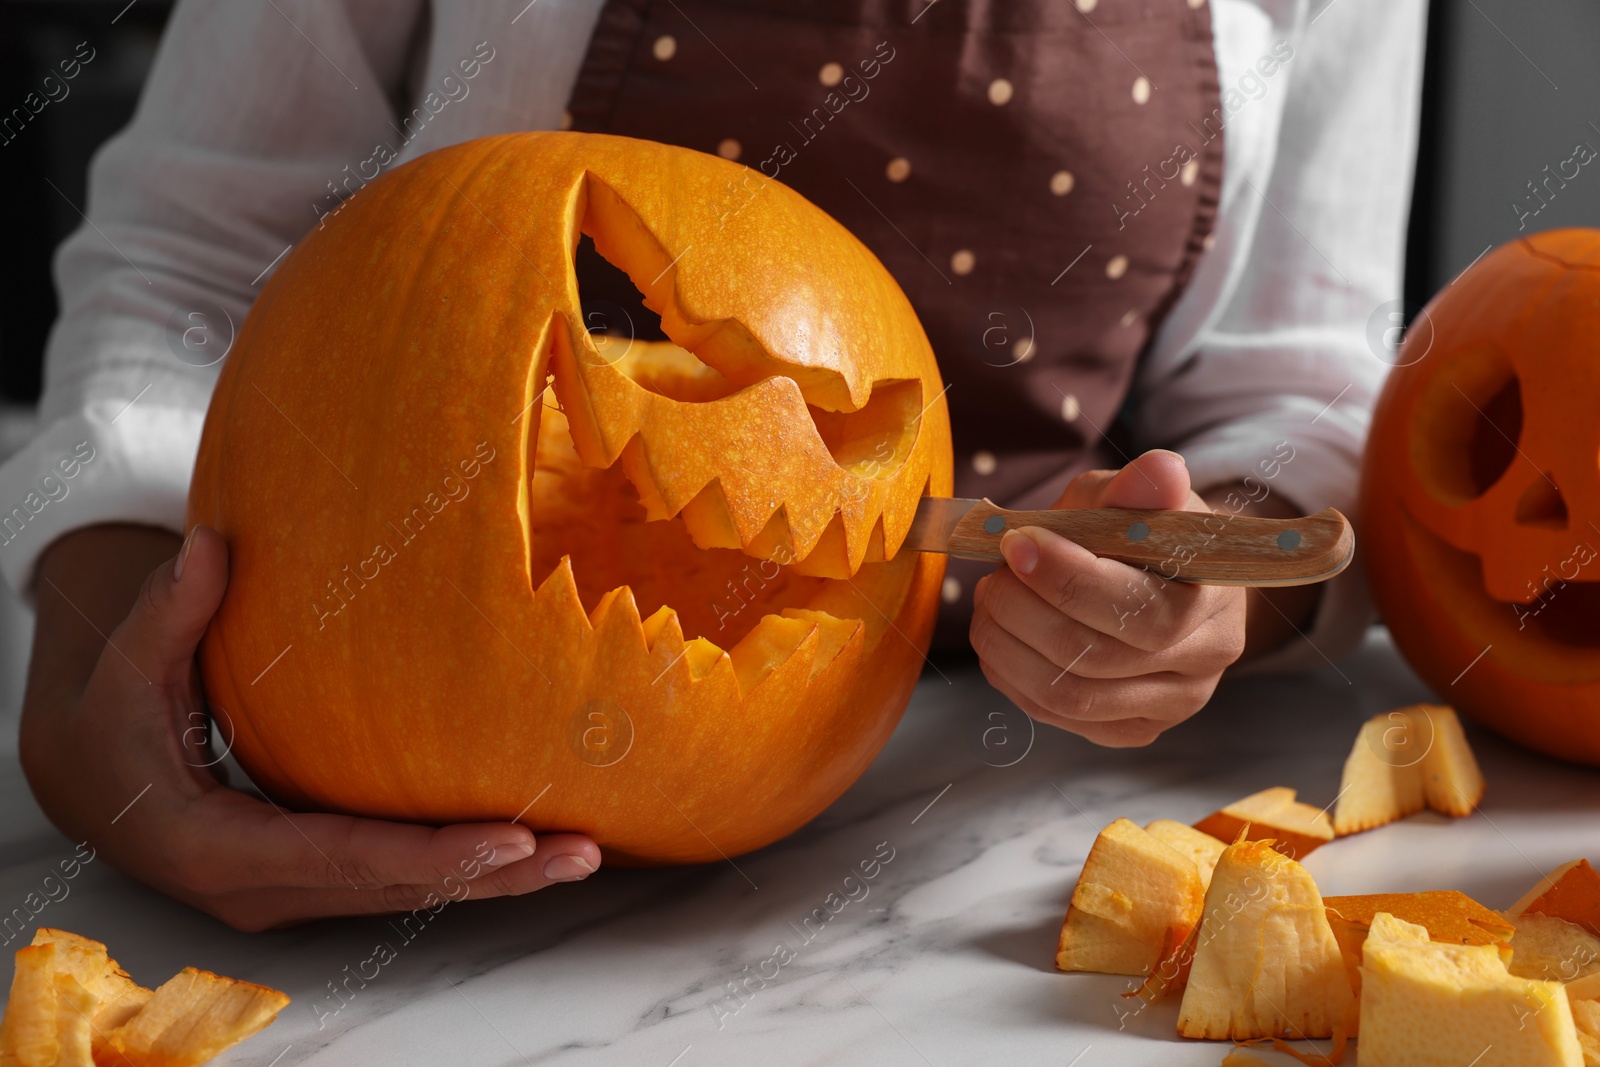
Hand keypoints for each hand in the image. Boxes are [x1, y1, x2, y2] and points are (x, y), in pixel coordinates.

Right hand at [20, 524, 600, 930]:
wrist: (94, 779)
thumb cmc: (113, 719)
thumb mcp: (125, 667)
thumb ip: (169, 613)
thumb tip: (207, 546)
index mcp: (213, 848)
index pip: (342, 858)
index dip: (431, 854)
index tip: (511, 840)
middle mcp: (263, 889)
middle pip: (396, 890)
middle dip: (493, 876)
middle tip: (579, 851)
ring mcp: (295, 892)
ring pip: (409, 895)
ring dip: (497, 879)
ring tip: (582, 852)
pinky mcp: (320, 879)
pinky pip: (403, 879)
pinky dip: (469, 868)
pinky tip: (534, 846)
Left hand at [969, 450, 1246, 746]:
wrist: (1168, 582)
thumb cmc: (1144, 533)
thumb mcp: (1138, 496)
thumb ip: (1140, 485)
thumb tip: (1160, 470)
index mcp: (1213, 597)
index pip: (1134, 607)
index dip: (1063, 578)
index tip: (1016, 543)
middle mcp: (1203, 661)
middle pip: (1091, 658)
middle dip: (1021, 612)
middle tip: (993, 578)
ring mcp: (1170, 705)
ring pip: (1067, 696)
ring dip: (1007, 648)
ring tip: (991, 606)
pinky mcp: (1132, 731)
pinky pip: (1057, 717)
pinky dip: (1013, 677)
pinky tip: (1005, 640)